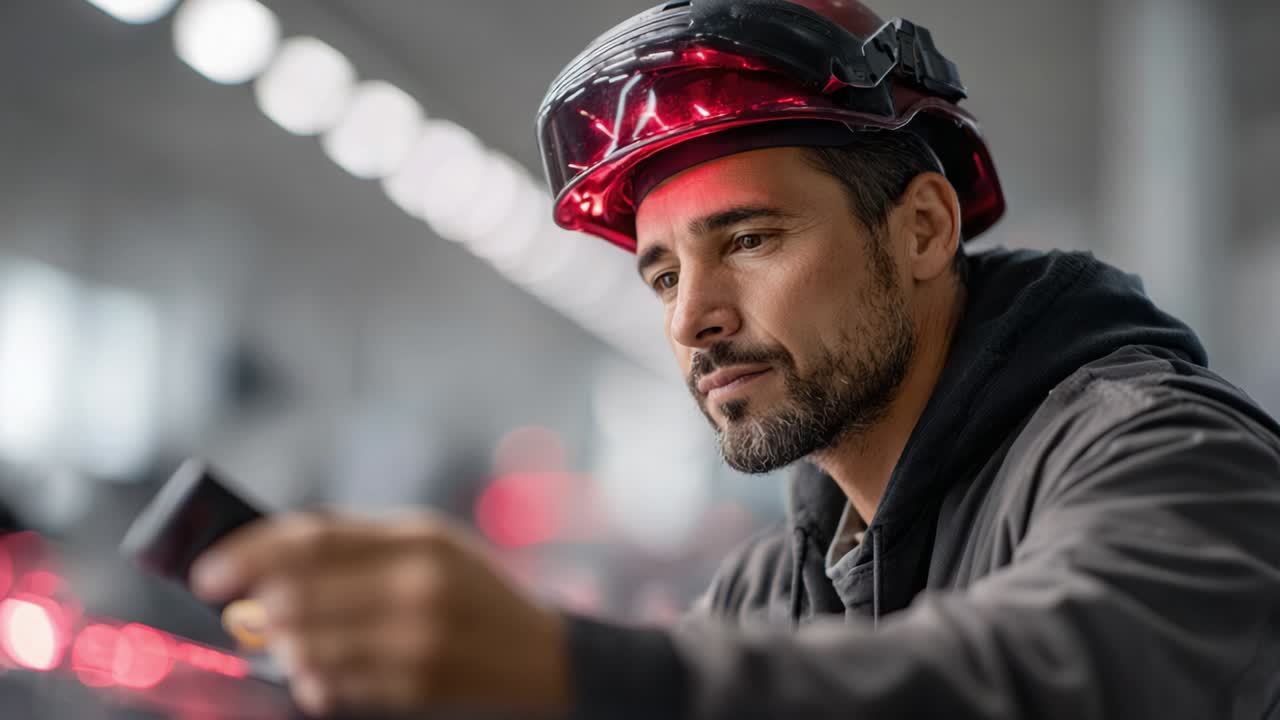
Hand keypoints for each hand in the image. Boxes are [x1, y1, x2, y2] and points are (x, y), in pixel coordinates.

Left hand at [190, 510, 570, 717]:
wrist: (544, 656)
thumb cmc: (475, 593)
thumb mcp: (433, 545)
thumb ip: (361, 541)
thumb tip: (271, 551)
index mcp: (419, 538)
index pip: (313, 537)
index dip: (249, 552)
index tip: (209, 571)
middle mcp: (418, 585)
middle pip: (298, 594)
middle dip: (258, 607)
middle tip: (246, 612)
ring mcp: (418, 641)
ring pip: (306, 647)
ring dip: (283, 647)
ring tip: (289, 642)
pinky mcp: (417, 688)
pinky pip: (333, 687)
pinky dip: (312, 680)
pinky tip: (320, 671)